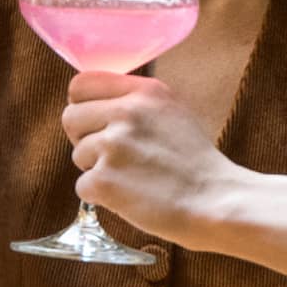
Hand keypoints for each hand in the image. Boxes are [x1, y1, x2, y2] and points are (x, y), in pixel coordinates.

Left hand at [60, 75, 242, 244]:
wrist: (217, 202)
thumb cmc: (193, 163)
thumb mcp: (172, 112)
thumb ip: (134, 101)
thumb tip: (89, 101)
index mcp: (145, 92)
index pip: (80, 84)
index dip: (82, 106)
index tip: (96, 122)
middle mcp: (128, 112)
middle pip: (70, 118)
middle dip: (85, 139)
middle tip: (117, 156)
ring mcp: (114, 146)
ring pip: (77, 154)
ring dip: (96, 169)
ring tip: (133, 177)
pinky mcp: (104, 179)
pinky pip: (82, 186)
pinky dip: (101, 196)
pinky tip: (130, 196)